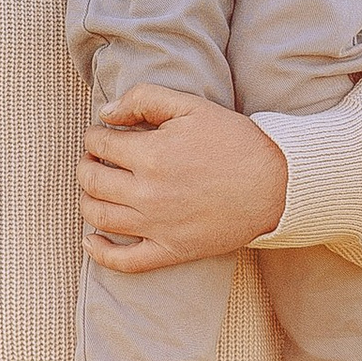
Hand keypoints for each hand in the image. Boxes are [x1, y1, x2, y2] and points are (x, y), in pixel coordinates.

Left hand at [79, 87, 289, 269]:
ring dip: (86, 199)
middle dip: (86, 165)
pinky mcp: (170, 251)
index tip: (102, 134)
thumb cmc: (235, 142)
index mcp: (150, 155)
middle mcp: (147, 193)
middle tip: (94, 159)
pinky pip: (123, 261)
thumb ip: (144, 99)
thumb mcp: (191, 107)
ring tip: (95, 188)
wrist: (276, 185)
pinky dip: (99, 252)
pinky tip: (91, 239)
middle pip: (92, 180)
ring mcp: (156, 226)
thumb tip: (106, 113)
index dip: (95, 136)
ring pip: (98, 216)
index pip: (99, 144)